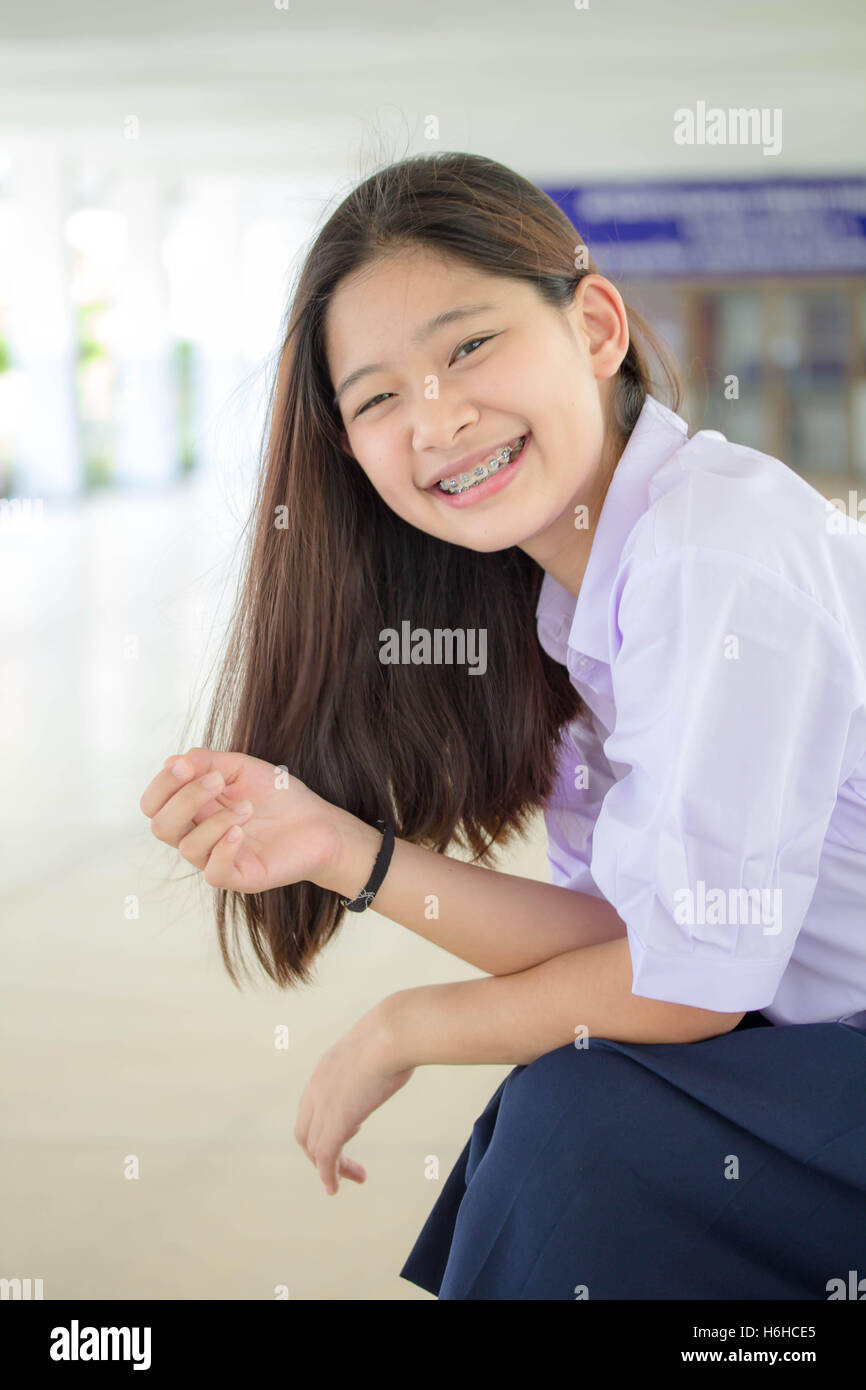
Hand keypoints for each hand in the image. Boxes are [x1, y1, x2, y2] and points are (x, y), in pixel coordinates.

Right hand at [139, 746, 339, 892]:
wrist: (318, 821)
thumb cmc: (276, 794)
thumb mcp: (240, 768)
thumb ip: (206, 762)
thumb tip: (171, 761)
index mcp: (192, 809)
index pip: (153, 804)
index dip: (161, 786)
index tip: (185, 766)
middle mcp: (198, 835)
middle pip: (161, 826)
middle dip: (184, 799)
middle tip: (218, 782)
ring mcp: (216, 858)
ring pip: (188, 847)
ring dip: (216, 820)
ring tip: (248, 807)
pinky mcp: (238, 877)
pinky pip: (214, 872)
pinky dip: (223, 848)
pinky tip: (242, 831)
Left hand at [294, 1005, 414, 1195]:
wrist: (394, 1032)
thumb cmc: (398, 1034)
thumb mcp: (381, 1045)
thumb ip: (382, 1055)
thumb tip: (405, 1051)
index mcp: (325, 1068)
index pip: (312, 1105)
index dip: (327, 1121)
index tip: (355, 1128)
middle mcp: (316, 1089)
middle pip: (306, 1131)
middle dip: (322, 1151)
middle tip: (345, 1162)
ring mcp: (324, 1107)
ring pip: (314, 1149)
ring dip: (330, 1168)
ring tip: (355, 1177)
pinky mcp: (336, 1123)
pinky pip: (325, 1158)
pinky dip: (328, 1176)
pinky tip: (335, 1187)